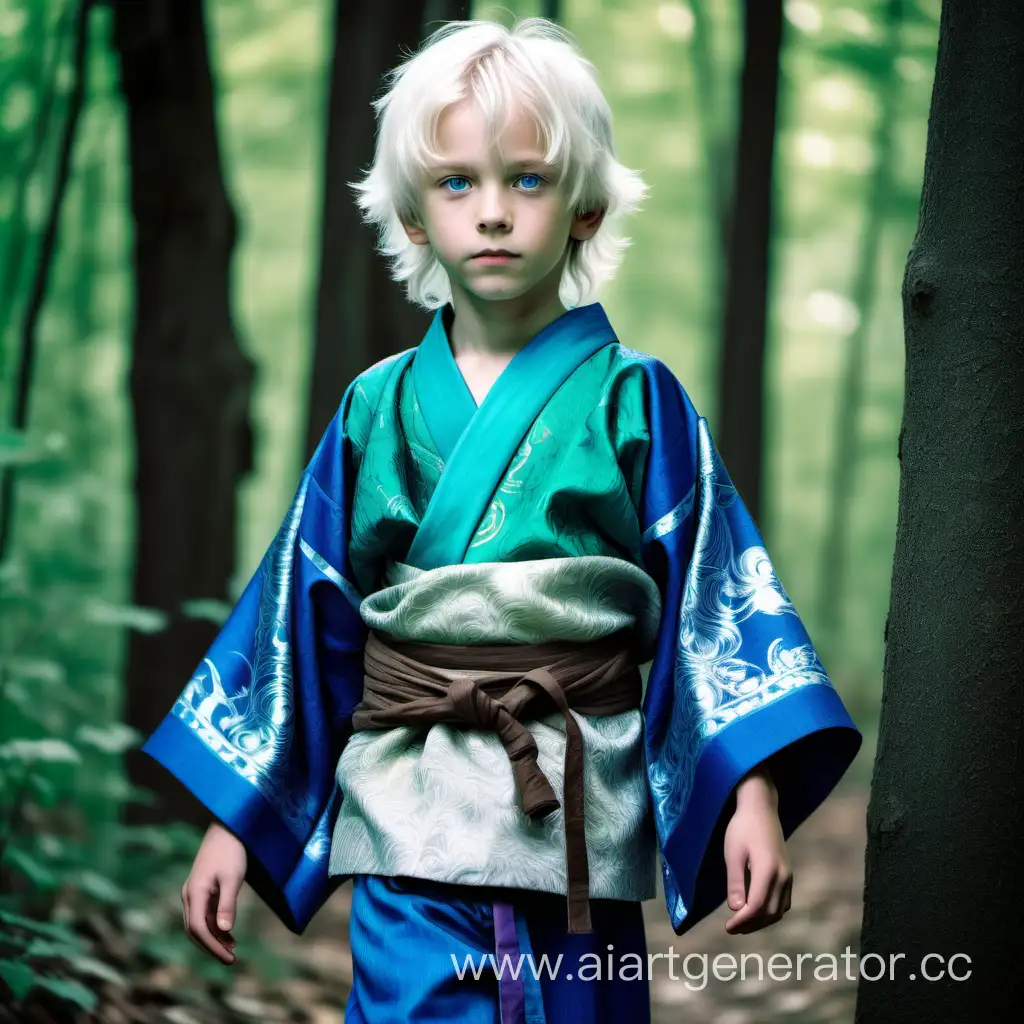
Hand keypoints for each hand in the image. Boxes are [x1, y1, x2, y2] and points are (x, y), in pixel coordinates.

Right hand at [181, 821, 245, 963]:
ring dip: (213, 938)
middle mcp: (189, 895)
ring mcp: (194, 892)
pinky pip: (204, 914)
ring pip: (198, 924)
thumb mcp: (233, 877)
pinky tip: (228, 934)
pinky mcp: (201, 889)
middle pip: (194, 930)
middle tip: (230, 959)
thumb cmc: (231, 851)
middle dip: (211, 947)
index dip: (211, 946)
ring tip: (232, 950)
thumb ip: (227, 904)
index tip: (228, 958)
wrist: (227, 828)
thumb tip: (224, 931)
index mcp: (194, 893)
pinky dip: (214, 927)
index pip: (197, 928)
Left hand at [723, 767, 791, 934]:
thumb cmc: (742, 828)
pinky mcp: (788, 874)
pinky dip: (771, 912)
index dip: (743, 921)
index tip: (727, 927)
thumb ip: (736, 882)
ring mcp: (788, 875)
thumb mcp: (733, 853)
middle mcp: (783, 876)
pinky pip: (784, 901)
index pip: (757, 906)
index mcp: (768, 870)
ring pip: (780, 910)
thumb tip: (736, 910)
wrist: (761, 808)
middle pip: (770, 912)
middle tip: (732, 928)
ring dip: (762, 921)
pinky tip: (757, 912)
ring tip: (742, 924)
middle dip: (751, 925)